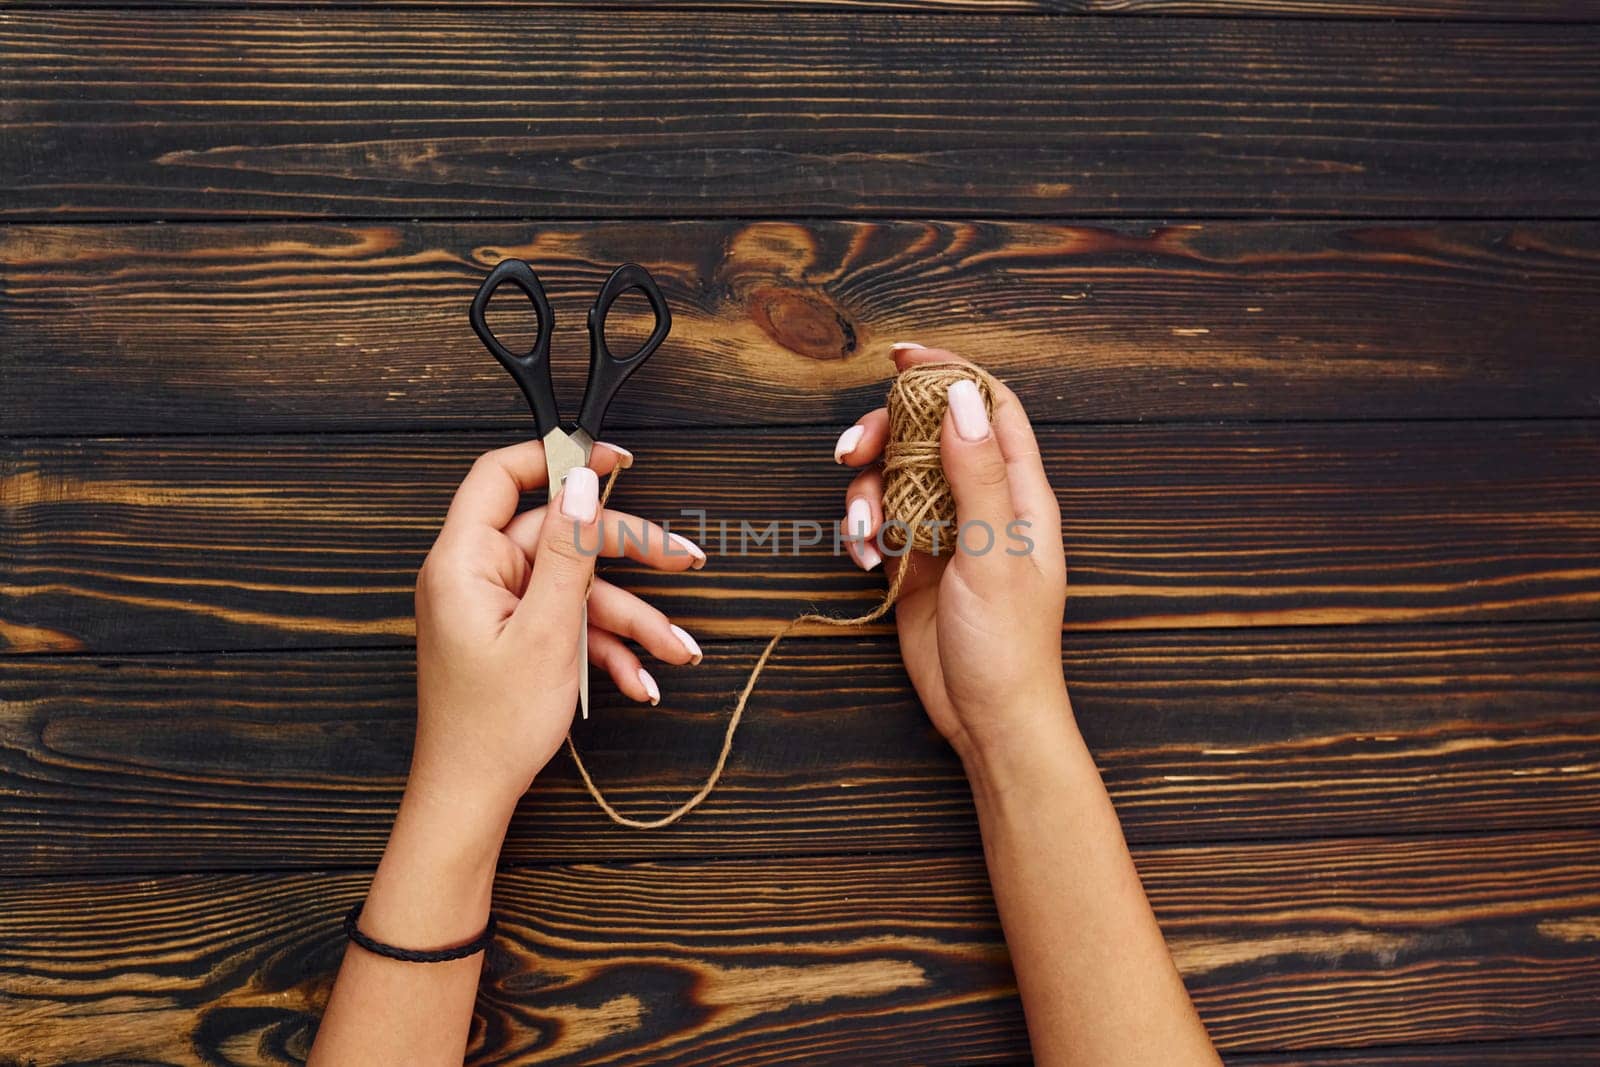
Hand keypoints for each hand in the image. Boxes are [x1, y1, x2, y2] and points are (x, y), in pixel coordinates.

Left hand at [408, 439, 706, 828]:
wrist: (471, 798)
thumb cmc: (492, 726)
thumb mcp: (546, 631)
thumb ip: (566, 550)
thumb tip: (579, 482)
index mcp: (464, 561)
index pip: (503, 476)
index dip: (560, 458)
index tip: (614, 460)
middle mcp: (476, 576)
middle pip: (561, 537)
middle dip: (628, 556)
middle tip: (684, 562)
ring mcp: (496, 607)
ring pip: (576, 588)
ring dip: (631, 620)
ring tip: (677, 650)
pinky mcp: (514, 635)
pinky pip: (568, 622)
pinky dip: (606, 647)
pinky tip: (641, 679)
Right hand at [835, 346, 1067, 763]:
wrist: (988, 718)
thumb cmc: (1009, 645)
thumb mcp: (995, 554)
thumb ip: (979, 474)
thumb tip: (962, 396)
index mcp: (1020, 492)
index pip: (989, 406)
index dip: (950, 372)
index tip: (901, 358)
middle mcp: (983, 502)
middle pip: (929, 435)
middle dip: (885, 436)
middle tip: (850, 452)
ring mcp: (947, 531)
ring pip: (896, 478)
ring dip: (867, 495)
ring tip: (864, 535)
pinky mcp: (916, 562)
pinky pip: (881, 523)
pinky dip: (864, 533)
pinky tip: (864, 561)